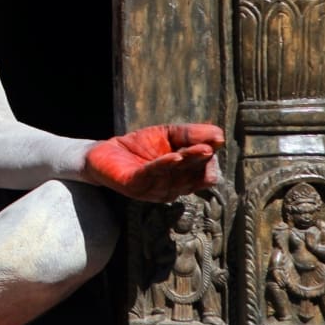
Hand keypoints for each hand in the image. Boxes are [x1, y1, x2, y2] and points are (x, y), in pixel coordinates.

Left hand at [86, 123, 223, 202]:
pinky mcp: (135, 186)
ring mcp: (154, 190)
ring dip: (187, 162)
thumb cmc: (140, 146)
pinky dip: (164, 166)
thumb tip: (219, 135)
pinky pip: (152, 176)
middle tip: (208, 147)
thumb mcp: (169, 135)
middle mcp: (172, 188)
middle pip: (194, 176)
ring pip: (176, 176)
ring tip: (197, 149)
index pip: (206, 173)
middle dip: (201, 161)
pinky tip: (174, 156)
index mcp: (183, 179)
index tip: (214, 141)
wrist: (105, 152)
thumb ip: (192, 134)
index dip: (210, 158)